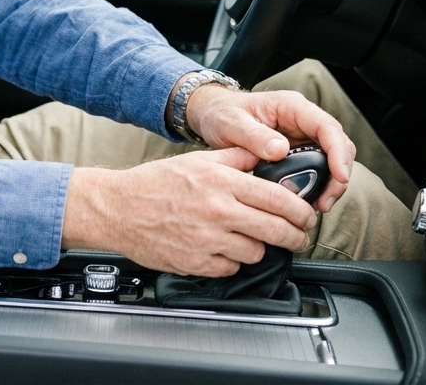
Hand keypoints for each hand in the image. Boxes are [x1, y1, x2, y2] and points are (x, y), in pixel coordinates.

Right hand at [62, 150, 317, 276]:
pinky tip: (221, 249)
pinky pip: (231, 269)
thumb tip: (265, 155)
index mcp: (222, 183)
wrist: (118, 208)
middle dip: (295, 236)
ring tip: (247, 238)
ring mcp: (208, 241)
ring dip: (257, 248)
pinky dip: (231, 262)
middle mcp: (219, 212)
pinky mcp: (197, 263)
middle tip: (297, 236)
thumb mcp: (197, 159)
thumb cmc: (153, 183)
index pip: (279, 199)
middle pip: (277, 231)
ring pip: (256, 253)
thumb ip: (235, 157)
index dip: (301, 211)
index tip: (307, 216)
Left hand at [186, 84, 354, 213]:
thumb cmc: (221, 113)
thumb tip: (280, 150)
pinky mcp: (297, 153)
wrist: (212, 116)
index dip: (338, 152)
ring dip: (330, 184)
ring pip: (331, 160)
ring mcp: (302, 137)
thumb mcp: (231, 122)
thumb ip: (253, 135)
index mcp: (291, 107)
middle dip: (338, 175)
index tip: (339, 177)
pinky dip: (316, 187)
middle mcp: (302, 120)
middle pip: (338, 146)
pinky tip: (305, 203)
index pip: (327, 126)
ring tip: (317, 206)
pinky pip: (316, 170)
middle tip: (325, 202)